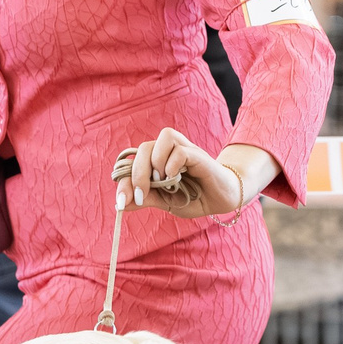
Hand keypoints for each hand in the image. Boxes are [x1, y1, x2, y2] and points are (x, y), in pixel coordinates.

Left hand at [118, 130, 274, 219]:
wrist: (222, 200)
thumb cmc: (195, 197)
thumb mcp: (166, 202)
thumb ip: (145, 199)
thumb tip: (120, 204)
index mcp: (157, 161)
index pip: (132, 160)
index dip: (123, 179)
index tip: (122, 201)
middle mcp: (169, 151)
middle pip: (144, 147)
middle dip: (137, 173)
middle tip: (141, 194)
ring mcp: (185, 150)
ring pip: (163, 139)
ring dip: (156, 162)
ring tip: (162, 182)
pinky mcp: (198, 155)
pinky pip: (180, 151)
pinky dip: (173, 165)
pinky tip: (176, 179)